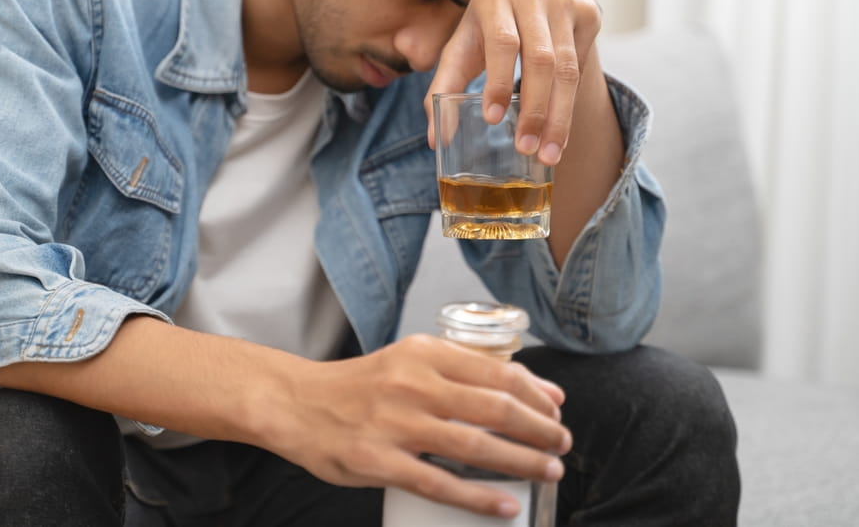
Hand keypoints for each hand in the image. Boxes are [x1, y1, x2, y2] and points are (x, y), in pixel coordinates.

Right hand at [267, 335, 571, 517]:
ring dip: (521, 461)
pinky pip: (439, 484)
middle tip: (562, 443)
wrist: (296, 403)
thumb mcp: (409, 361)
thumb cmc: (361, 386)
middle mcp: (413, 384)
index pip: (495, 372)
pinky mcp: (378, 462)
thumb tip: (529, 388)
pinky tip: (505, 505)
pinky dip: (478, 497)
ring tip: (549, 471)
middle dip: (539, 428)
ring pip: (474, 446)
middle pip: (494, 407)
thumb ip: (462, 370)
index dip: (535, 394)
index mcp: (424, 353)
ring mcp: (395, 425)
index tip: (557, 409)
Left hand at [425, 0, 601, 165]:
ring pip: (568, 68)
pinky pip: (581, 67)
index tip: (492, 118)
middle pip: (540, 60)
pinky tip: (560, 130)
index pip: (502, 42)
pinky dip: (571, 103)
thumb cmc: (491, 18)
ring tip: (548, 153)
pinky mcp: (590, 15)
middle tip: (525, 148)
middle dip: (534, 109)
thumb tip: (434, 139)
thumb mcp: (463, 40)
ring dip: (558, 116)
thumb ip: (445, 84)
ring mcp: (566, 4)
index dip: (498, 80)